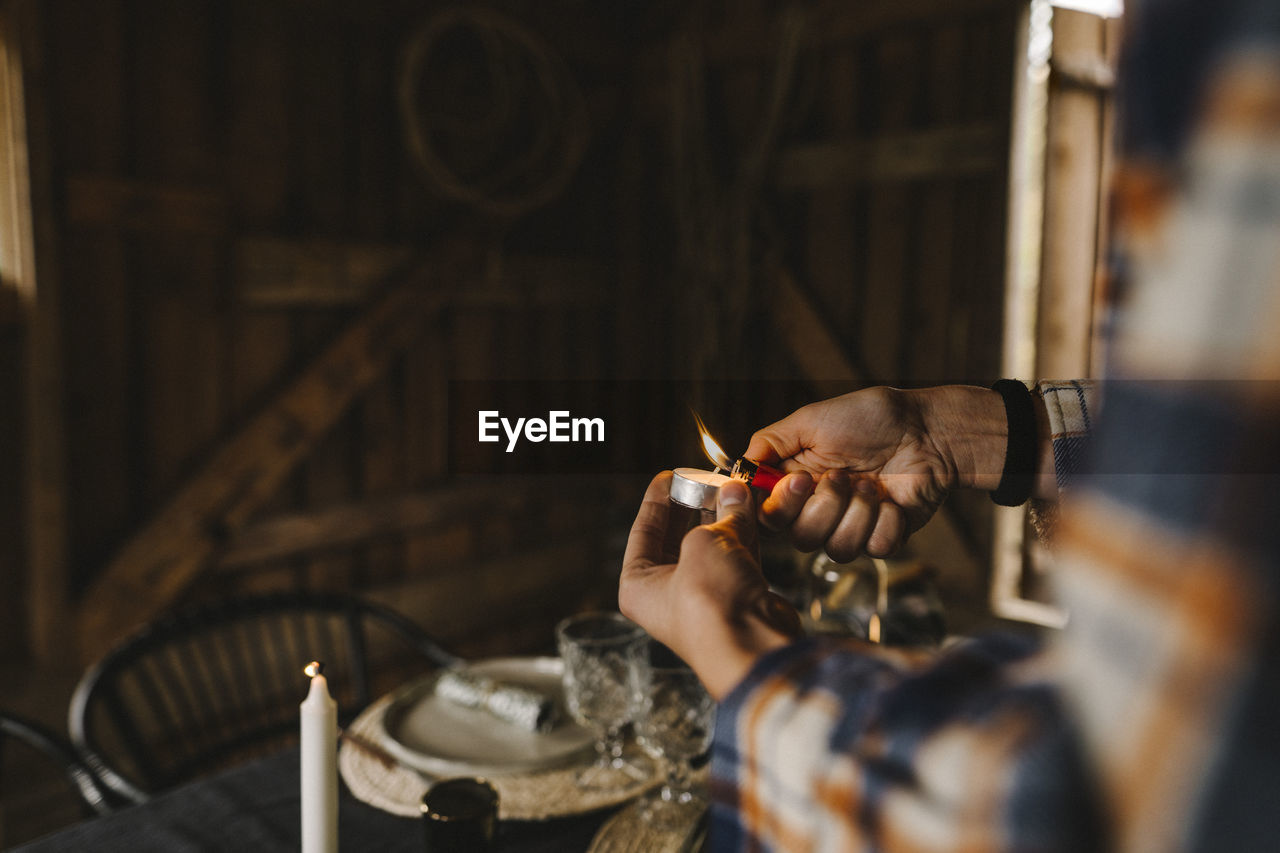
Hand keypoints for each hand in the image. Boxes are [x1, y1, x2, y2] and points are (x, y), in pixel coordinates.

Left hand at [619, 472, 798, 698]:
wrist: (753, 646)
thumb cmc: (711, 604)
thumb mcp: (705, 544)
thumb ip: (720, 513)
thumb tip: (734, 491)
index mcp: (638, 585)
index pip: (643, 531)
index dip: (658, 499)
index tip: (670, 475)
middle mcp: (667, 594)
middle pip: (677, 538)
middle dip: (693, 505)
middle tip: (705, 478)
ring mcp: (703, 597)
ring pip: (711, 546)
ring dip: (723, 516)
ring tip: (731, 486)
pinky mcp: (736, 598)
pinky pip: (736, 557)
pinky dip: (743, 534)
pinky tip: (750, 509)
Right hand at [746, 385, 1018, 560]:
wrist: (926, 430)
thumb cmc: (870, 418)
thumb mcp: (810, 419)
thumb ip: (769, 443)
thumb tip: (738, 468)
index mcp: (796, 485)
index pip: (768, 517)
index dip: (780, 508)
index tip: (799, 482)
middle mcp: (819, 510)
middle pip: (799, 538)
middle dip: (825, 506)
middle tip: (844, 475)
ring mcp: (851, 526)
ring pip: (836, 549)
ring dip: (857, 513)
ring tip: (872, 484)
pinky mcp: (883, 537)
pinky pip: (874, 549)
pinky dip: (885, 522)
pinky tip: (893, 499)